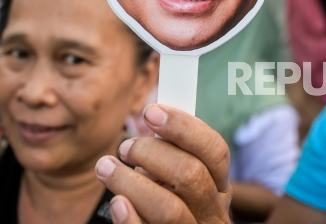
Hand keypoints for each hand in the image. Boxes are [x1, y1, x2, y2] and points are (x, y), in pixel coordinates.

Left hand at [96, 104, 231, 223]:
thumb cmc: (166, 206)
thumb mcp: (178, 182)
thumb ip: (171, 157)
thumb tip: (151, 120)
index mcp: (219, 187)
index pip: (215, 151)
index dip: (184, 127)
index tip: (151, 112)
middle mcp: (212, 213)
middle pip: (191, 175)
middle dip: (151, 152)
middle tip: (125, 148)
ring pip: (169, 208)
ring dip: (130, 182)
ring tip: (106, 168)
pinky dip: (130, 218)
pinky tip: (117, 203)